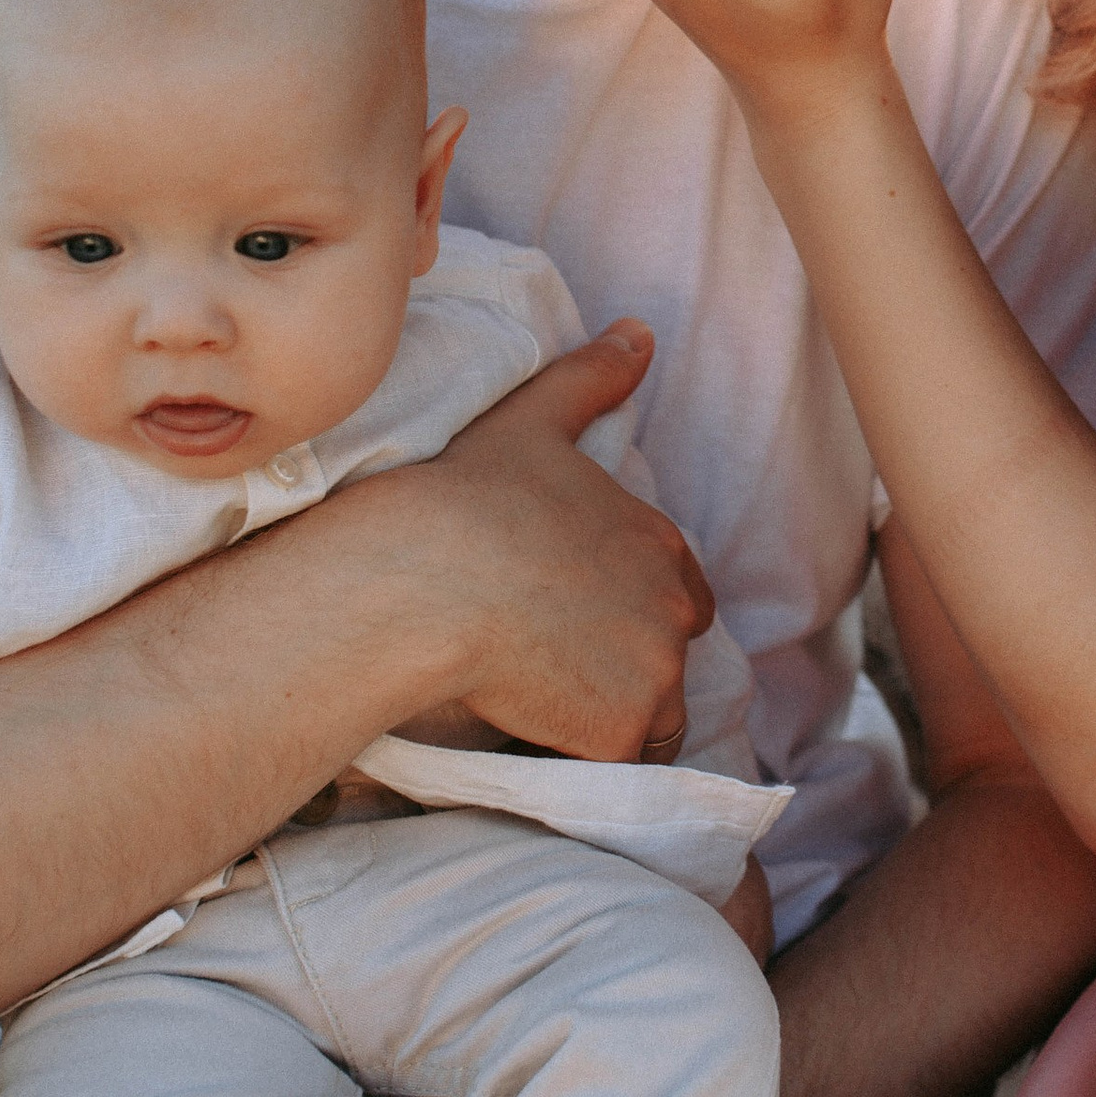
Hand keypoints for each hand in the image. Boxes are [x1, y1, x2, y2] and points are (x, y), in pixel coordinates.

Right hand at [405, 328, 717, 760]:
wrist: (421, 579)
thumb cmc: (464, 498)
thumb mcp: (531, 422)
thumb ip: (590, 378)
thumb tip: (639, 330)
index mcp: (658, 542)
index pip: (674, 596)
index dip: (624, 615)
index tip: (568, 623)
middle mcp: (674, 608)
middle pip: (661, 663)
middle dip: (618, 672)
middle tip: (541, 672)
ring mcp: (655, 674)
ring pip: (645, 720)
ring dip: (603, 721)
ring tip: (531, 709)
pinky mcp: (621, 731)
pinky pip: (612, 766)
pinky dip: (578, 761)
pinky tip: (526, 737)